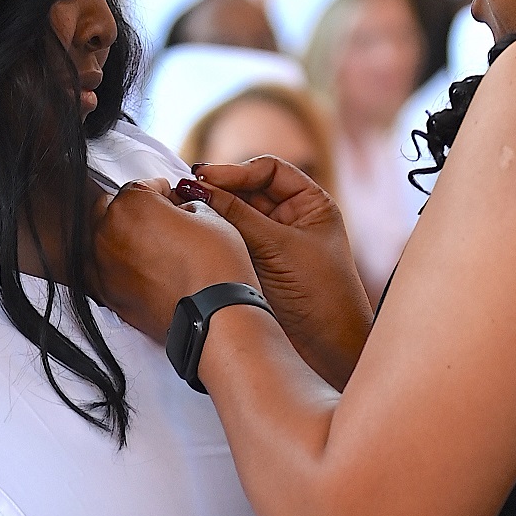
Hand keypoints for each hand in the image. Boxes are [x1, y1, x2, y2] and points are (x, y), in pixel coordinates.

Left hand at [93, 181, 256, 343]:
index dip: (159, 191)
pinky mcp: (106, 293)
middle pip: (112, 209)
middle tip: (159, 222)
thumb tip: (179, 208)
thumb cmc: (216, 266)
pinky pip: (103, 270)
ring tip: (152, 249)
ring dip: (121, 238)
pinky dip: (117, 266)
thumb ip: (185, 204)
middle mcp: (107, 230)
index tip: (170, 198)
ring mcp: (102, 264)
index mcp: (131, 203)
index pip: (140, 186)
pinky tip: (141, 270)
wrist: (213, 316)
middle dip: (134, 211)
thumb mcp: (211, 216)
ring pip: (103, 240)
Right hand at [194, 158, 373, 390]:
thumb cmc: (321, 294)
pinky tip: (198, 231)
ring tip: (189, 207)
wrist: (327, 345)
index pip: (269, 170)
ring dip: (216, 211)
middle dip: (221, 189)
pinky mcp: (258, 264)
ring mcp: (274, 241)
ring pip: (238, 215)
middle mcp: (293, 218)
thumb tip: (202, 187)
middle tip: (188, 189)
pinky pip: (233, 240)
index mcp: (311, 203)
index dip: (237, 171)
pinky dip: (217, 234)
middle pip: (249, 190)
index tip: (206, 176)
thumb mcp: (280, 246)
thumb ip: (240, 215)